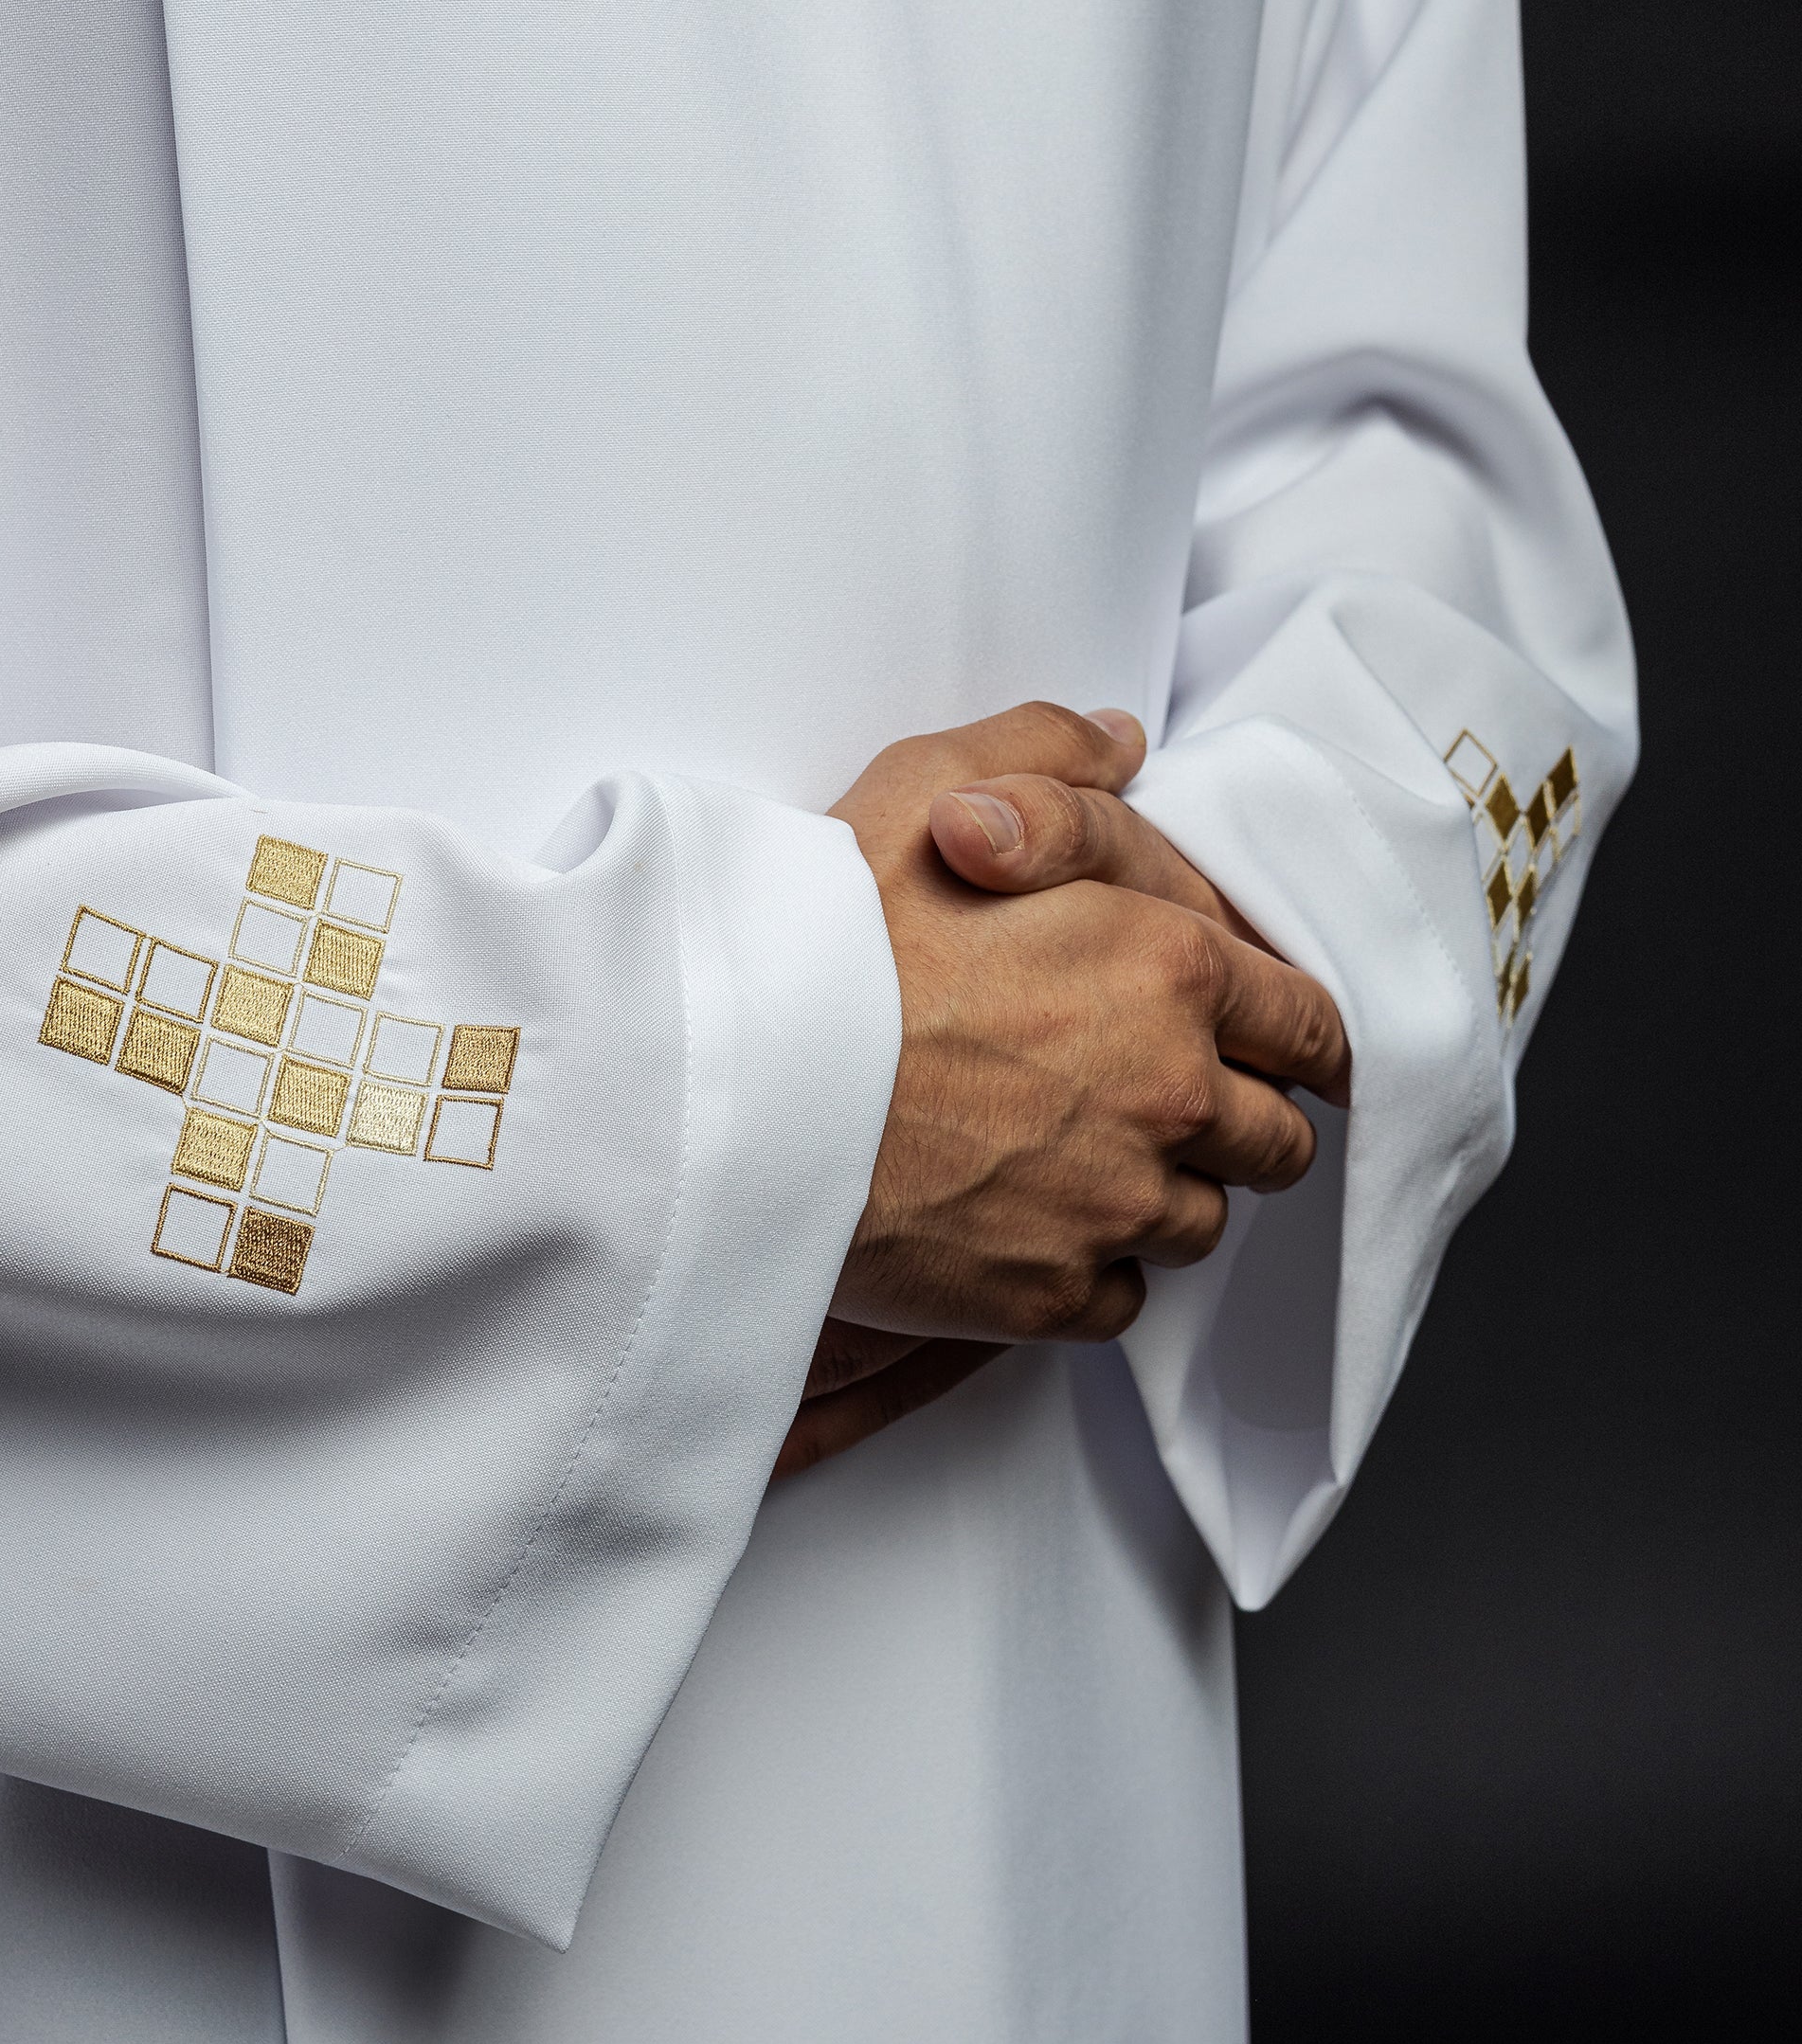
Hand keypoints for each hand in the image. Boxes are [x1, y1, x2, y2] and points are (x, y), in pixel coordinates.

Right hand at [773, 701, 1348, 1481]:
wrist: (732, 1094)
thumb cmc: (821, 941)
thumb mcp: (923, 787)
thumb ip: (1042, 751)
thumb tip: (1121, 743)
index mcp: (1171, 967)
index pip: (1312, 1021)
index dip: (1297, 1036)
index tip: (1276, 1049)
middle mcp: (1172, 1093)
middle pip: (1276, 1139)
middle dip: (1237, 1123)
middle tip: (1163, 1105)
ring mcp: (1118, 1206)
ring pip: (1202, 1223)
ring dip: (1162, 1198)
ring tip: (1081, 1163)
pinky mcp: (1053, 1295)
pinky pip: (1119, 1300)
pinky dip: (1087, 1272)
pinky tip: (1026, 1225)